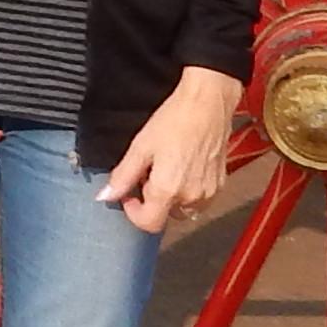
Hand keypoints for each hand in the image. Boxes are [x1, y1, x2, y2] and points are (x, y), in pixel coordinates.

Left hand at [101, 68, 242, 234]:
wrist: (208, 103)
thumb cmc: (175, 120)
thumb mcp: (140, 147)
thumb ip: (123, 176)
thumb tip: (106, 196)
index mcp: (168, 190)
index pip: (148, 223)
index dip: (134, 212)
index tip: (129, 194)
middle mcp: (191, 197)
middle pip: (166, 216)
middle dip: (153, 202)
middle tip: (148, 174)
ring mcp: (208, 193)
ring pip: (183, 210)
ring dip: (171, 198)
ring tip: (167, 170)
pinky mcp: (220, 185)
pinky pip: (199, 200)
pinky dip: (188, 192)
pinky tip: (183, 168)